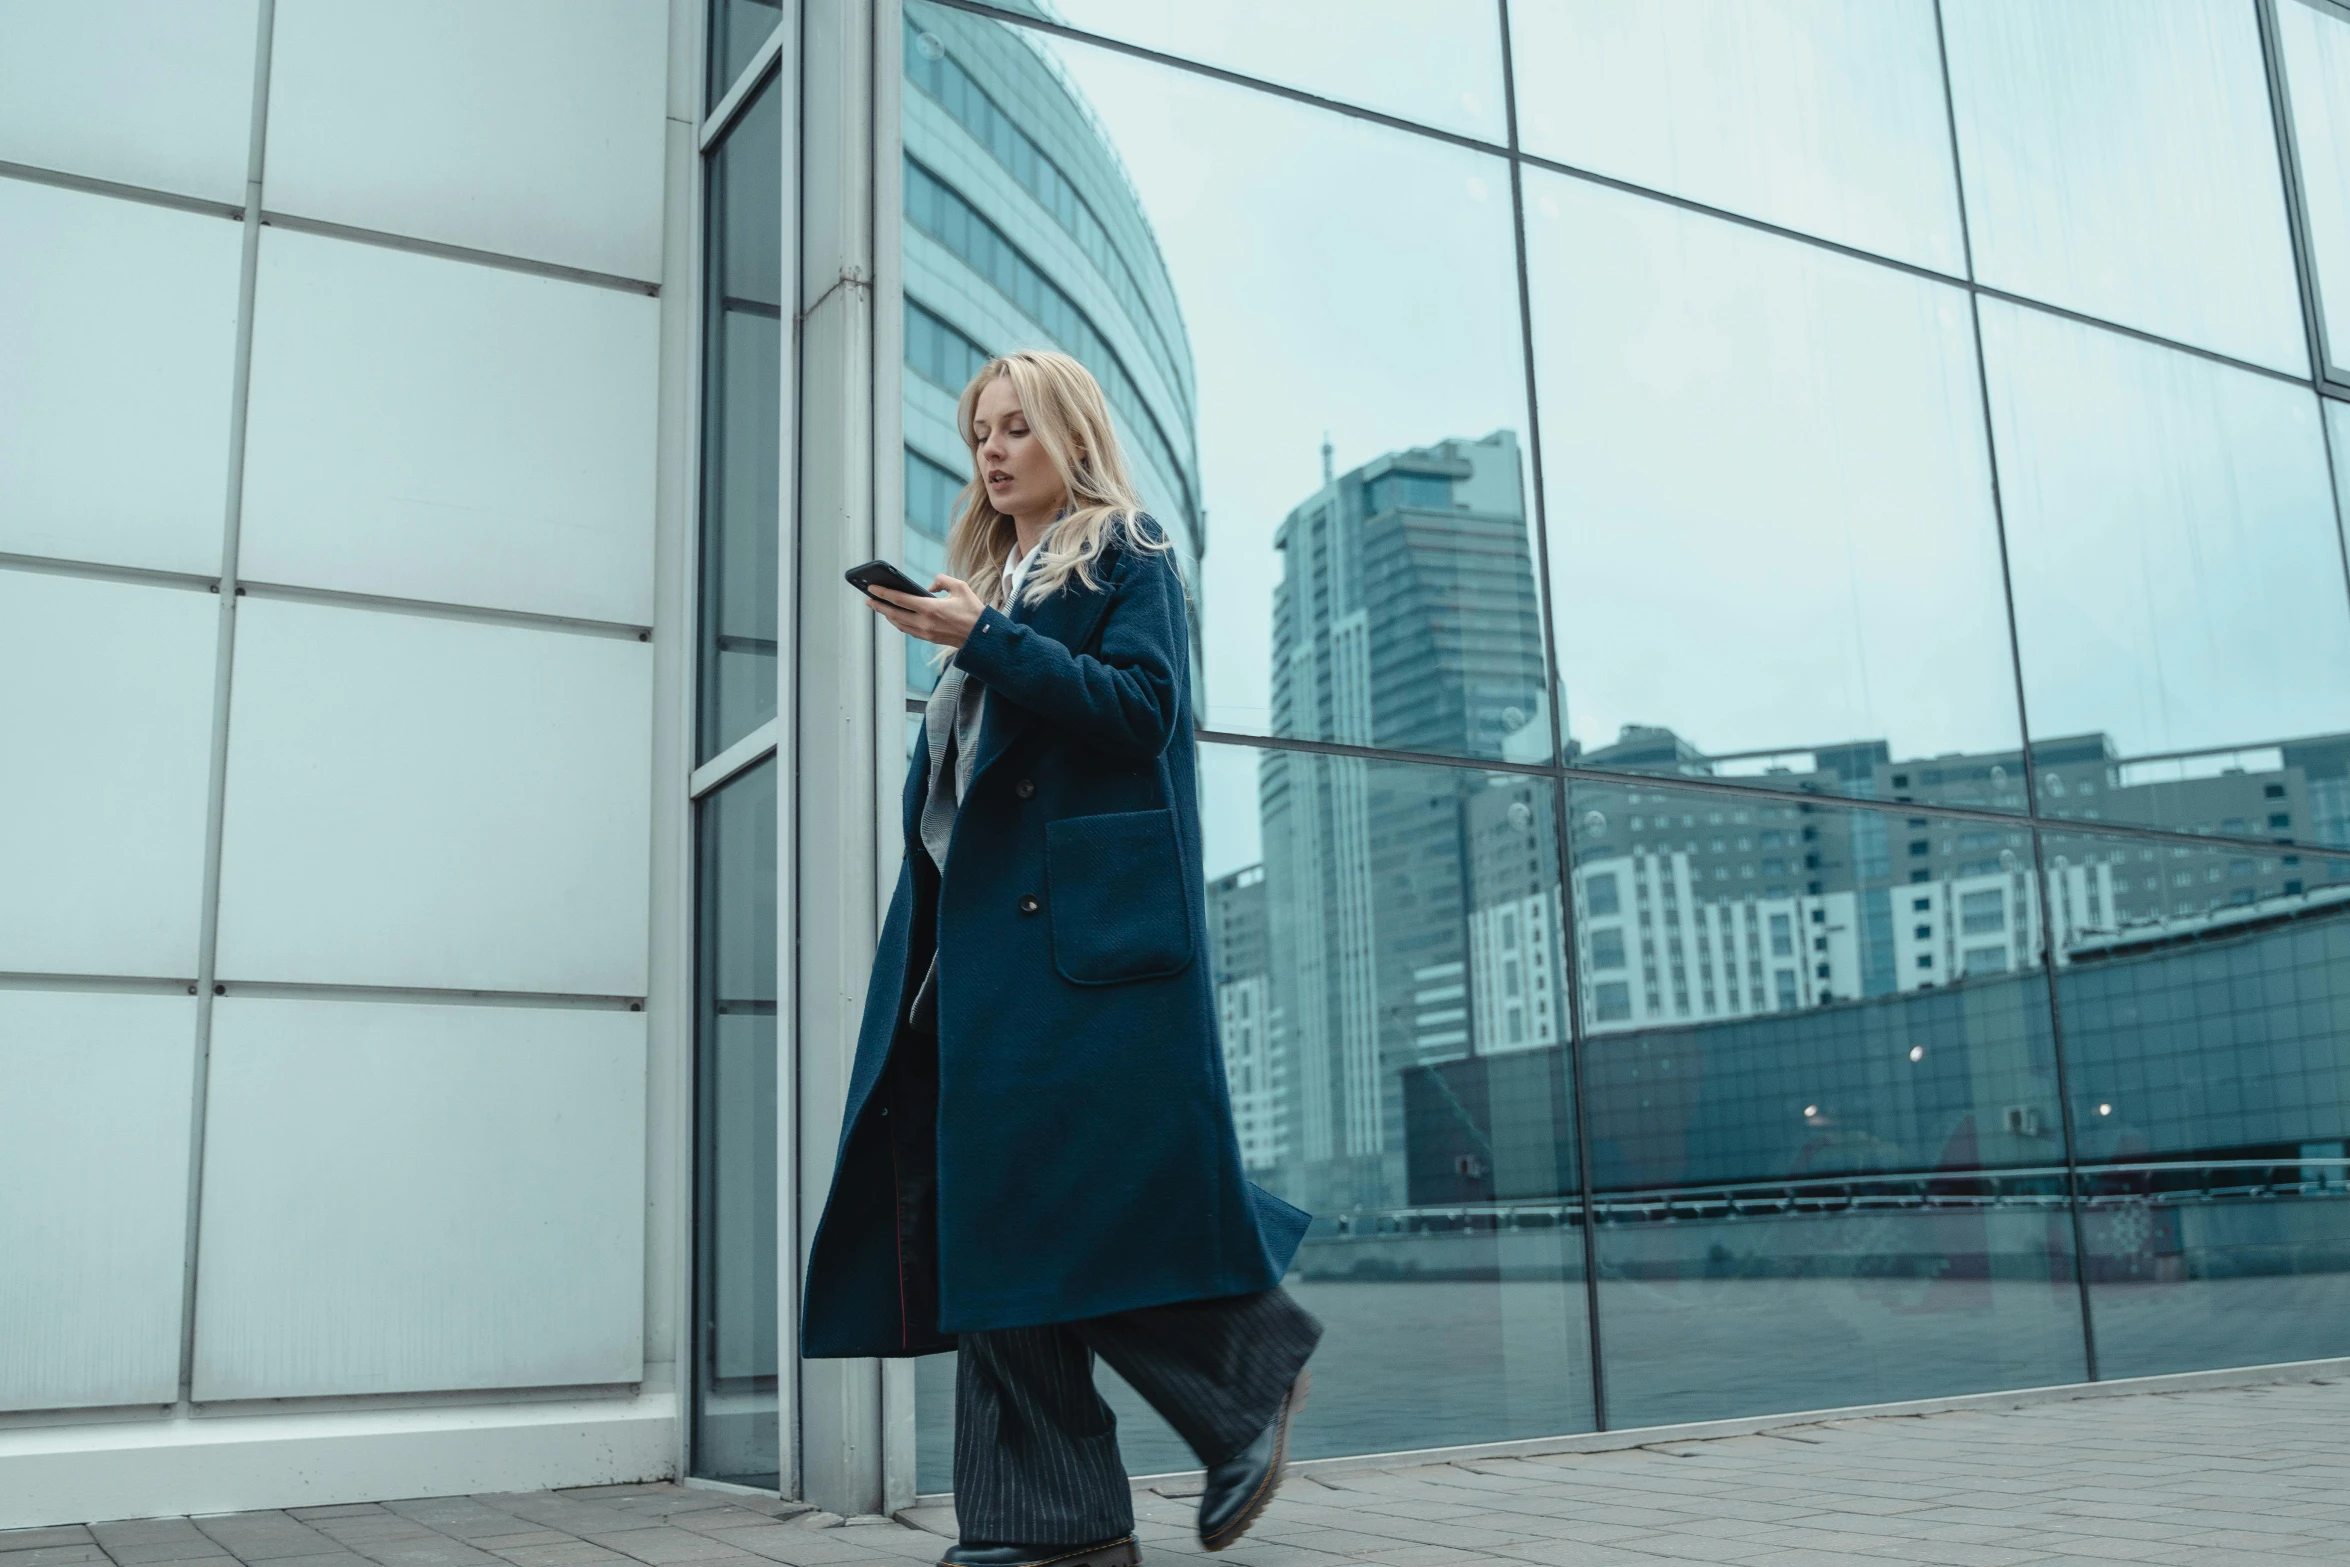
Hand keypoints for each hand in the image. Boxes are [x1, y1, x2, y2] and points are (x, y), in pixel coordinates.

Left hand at [866, 573, 983, 646]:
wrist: (983, 636)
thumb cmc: (973, 611)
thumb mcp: (960, 587)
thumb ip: (942, 580)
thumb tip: (929, 586)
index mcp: (930, 608)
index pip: (900, 599)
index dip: (883, 593)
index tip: (871, 588)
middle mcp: (925, 622)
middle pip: (894, 614)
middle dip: (879, 606)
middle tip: (868, 599)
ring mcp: (926, 633)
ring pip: (899, 624)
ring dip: (887, 616)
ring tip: (879, 607)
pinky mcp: (929, 638)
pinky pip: (908, 630)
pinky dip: (899, 623)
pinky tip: (896, 617)